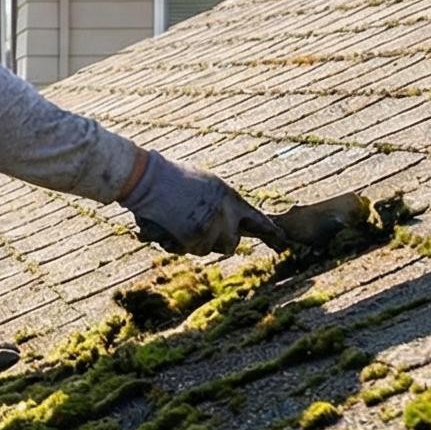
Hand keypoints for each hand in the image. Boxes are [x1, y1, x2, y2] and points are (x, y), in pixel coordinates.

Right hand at [117, 151, 283, 256]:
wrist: (148, 178)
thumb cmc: (170, 178)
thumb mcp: (204, 184)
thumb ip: (220, 203)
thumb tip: (228, 223)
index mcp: (230, 196)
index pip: (257, 219)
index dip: (270, 232)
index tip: (282, 240)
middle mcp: (226, 211)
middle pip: (232, 243)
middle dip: (217, 242)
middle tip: (197, 229)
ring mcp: (212, 224)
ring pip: (208, 249)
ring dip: (193, 243)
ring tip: (177, 222)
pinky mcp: (195, 236)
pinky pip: (190, 251)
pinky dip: (177, 245)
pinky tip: (168, 227)